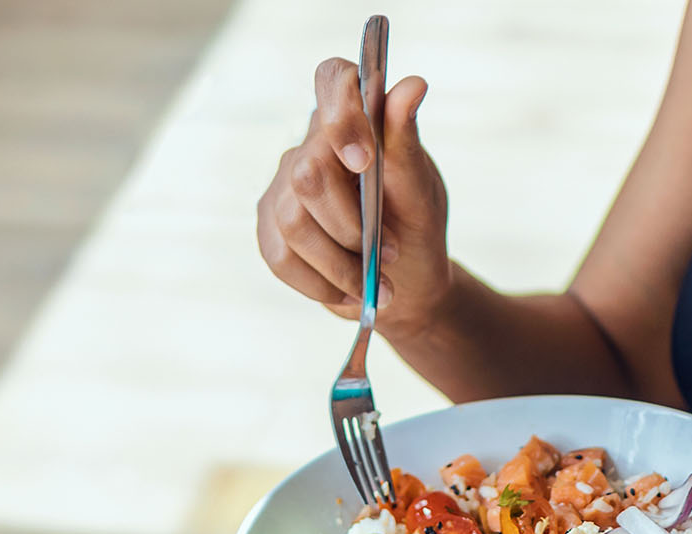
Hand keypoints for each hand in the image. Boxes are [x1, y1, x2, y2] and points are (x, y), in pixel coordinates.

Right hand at [257, 58, 453, 334]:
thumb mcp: (421, 189)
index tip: (364, 161)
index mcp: (352, 122)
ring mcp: (283, 188)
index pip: (332, 80)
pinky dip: (322, 285)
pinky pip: (282, 258)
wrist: (408, 285)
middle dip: (352, 225)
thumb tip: (414, 84)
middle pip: (309, 173)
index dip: (341, 114)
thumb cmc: (416, 227)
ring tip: (376, 285)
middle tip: (390, 252)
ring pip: (294, 222)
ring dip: (342, 265)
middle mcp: (310, 147)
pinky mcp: (270, 230)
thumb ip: (406, 141)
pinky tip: (351, 294)